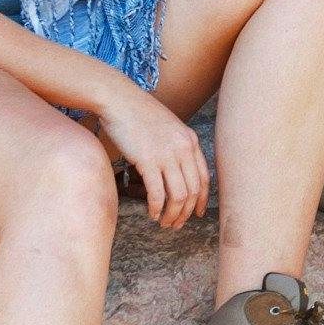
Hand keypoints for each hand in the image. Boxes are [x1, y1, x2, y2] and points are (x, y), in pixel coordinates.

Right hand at [95, 81, 209, 230]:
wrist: (119, 100)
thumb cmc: (139, 114)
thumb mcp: (168, 128)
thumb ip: (177, 147)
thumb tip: (177, 172)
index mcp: (190, 140)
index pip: (204, 178)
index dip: (202, 200)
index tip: (196, 213)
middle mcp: (183, 148)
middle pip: (193, 190)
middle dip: (186, 212)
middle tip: (176, 224)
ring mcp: (167, 154)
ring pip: (178, 195)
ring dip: (172, 214)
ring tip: (164, 223)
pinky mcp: (148, 160)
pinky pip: (157, 193)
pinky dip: (156, 207)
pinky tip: (151, 214)